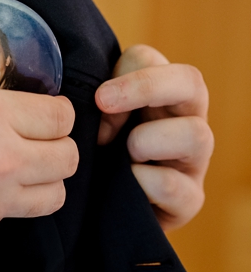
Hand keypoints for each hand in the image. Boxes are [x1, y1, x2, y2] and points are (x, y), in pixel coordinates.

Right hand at [0, 16, 77, 270]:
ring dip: (44, 181)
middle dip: (56, 145)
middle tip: (31, 137)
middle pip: (67, 157)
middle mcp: (1, 159)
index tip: (36, 108)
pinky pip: (15, 218)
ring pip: (54, 196)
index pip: (59, 115)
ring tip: (18, 169)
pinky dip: (11, 206)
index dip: (54, 110)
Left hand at [95, 45, 211, 230]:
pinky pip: (176, 187)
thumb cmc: (93, 157)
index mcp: (155, 94)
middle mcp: (183, 119)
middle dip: (145, 87)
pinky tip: (126, 183)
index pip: (149, 59)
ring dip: (147, 140)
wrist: (97, 212)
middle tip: (103, 104)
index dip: (123, 73)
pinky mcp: (188, 199)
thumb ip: (86, 103)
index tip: (96, 99)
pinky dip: (145, 183)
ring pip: (196, 134)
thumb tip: (75, 99)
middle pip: (190, 81)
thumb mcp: (88, 123)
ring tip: (123, 154)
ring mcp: (192, 160)